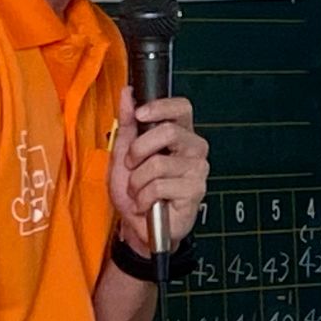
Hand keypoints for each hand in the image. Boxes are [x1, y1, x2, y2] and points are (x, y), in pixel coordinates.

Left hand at [107, 87, 206, 255]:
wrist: (137, 227)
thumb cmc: (135, 191)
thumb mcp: (124, 153)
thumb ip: (128, 122)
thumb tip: (128, 93)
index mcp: (180, 134)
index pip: (181, 108)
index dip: (160, 107)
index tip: (140, 115)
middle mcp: (193, 149)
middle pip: (168, 132)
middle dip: (138, 150)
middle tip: (132, 165)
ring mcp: (197, 170)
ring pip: (158, 163)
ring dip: (137, 181)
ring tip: (139, 190)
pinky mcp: (194, 191)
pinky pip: (159, 186)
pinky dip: (143, 197)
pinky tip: (147, 203)